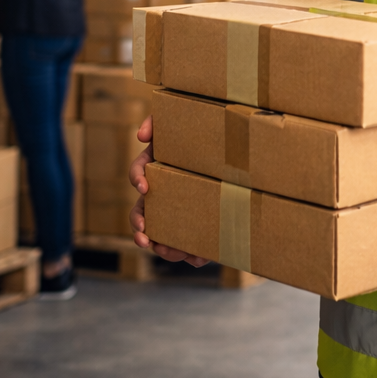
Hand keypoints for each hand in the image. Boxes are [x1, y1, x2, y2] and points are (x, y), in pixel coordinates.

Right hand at [128, 115, 208, 265]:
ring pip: (162, 233)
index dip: (136, 179)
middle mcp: (164, 191)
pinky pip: (189, 244)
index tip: (144, 186)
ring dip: (162, 245)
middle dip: (140, 226)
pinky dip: (192, 254)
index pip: (138, 172)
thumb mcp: (180, 119)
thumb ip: (158, 120)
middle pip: (142, 212)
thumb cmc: (204, 131)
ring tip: (169, 251)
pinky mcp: (198, 224)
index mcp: (159, 165)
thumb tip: (141, 136)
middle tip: (144, 236)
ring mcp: (179, 210)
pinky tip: (200, 258)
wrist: (240, 150)